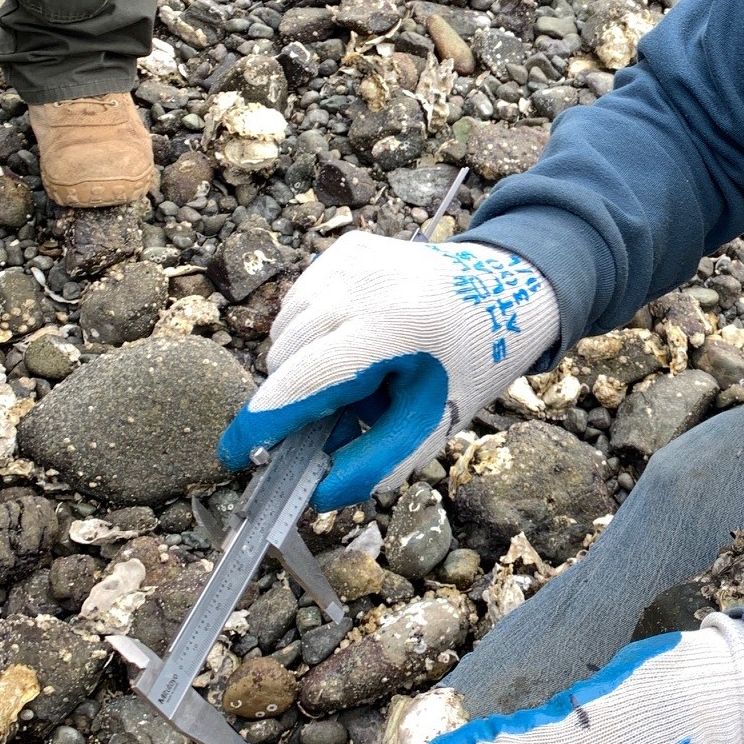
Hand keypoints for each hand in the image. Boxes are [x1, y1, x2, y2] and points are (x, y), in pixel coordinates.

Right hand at [218, 234, 558, 509]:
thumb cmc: (471, 362)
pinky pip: (300, 304)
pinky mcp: (347, 247)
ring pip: (285, 332)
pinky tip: (359, 337)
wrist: (508, 292)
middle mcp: (364, 284)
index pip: (303, 381)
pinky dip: (316, 331)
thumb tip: (318, 496)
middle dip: (302, 398)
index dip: (262, 424)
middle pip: (286, 360)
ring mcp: (352, 259)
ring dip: (308, 364)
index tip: (235, 455)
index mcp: (393, 328)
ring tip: (365, 370)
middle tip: (349, 414)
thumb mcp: (433, 423)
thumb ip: (376, 464)